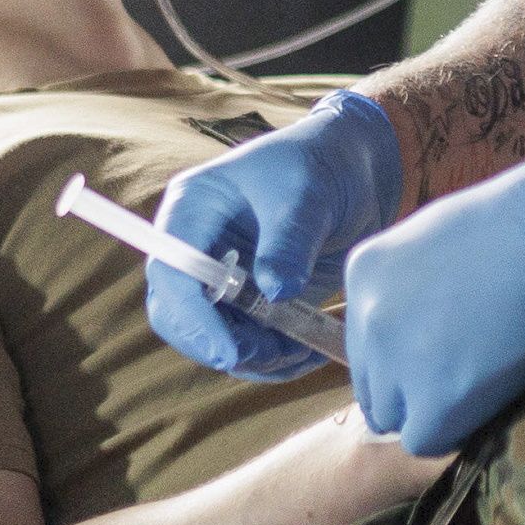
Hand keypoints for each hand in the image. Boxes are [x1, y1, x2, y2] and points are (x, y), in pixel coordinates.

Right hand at [148, 92, 402, 380]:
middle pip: (176, 316)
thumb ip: (289, 242)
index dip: (193, 317)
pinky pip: (246, 346)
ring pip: (211, 340)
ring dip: (255, 358)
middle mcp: (196, 247)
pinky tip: (312, 347)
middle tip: (275, 352)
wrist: (354, 170)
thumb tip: (275, 293)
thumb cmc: (322, 166)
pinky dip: (274, 359)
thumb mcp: (308, 196)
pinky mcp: (249, 302)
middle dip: (220, 345)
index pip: (170, 272)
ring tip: (307, 346)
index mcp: (193, 208)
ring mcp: (220, 279)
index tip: (231, 351)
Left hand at [344, 138, 524, 456]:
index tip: (441, 357)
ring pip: (395, 419)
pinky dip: (454, 431)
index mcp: (364, 276)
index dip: (404, 361)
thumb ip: (411, 289)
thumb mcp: (434, 242)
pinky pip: (424, 441)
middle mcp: (368, 317)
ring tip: (479, 387)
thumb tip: (420, 330)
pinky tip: (485, 403)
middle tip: (463, 378)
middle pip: (374, 388)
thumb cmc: (516, 223)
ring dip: (433, 413)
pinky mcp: (434, 395)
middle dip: (413, 390)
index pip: (366, 348)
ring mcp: (397, 358)